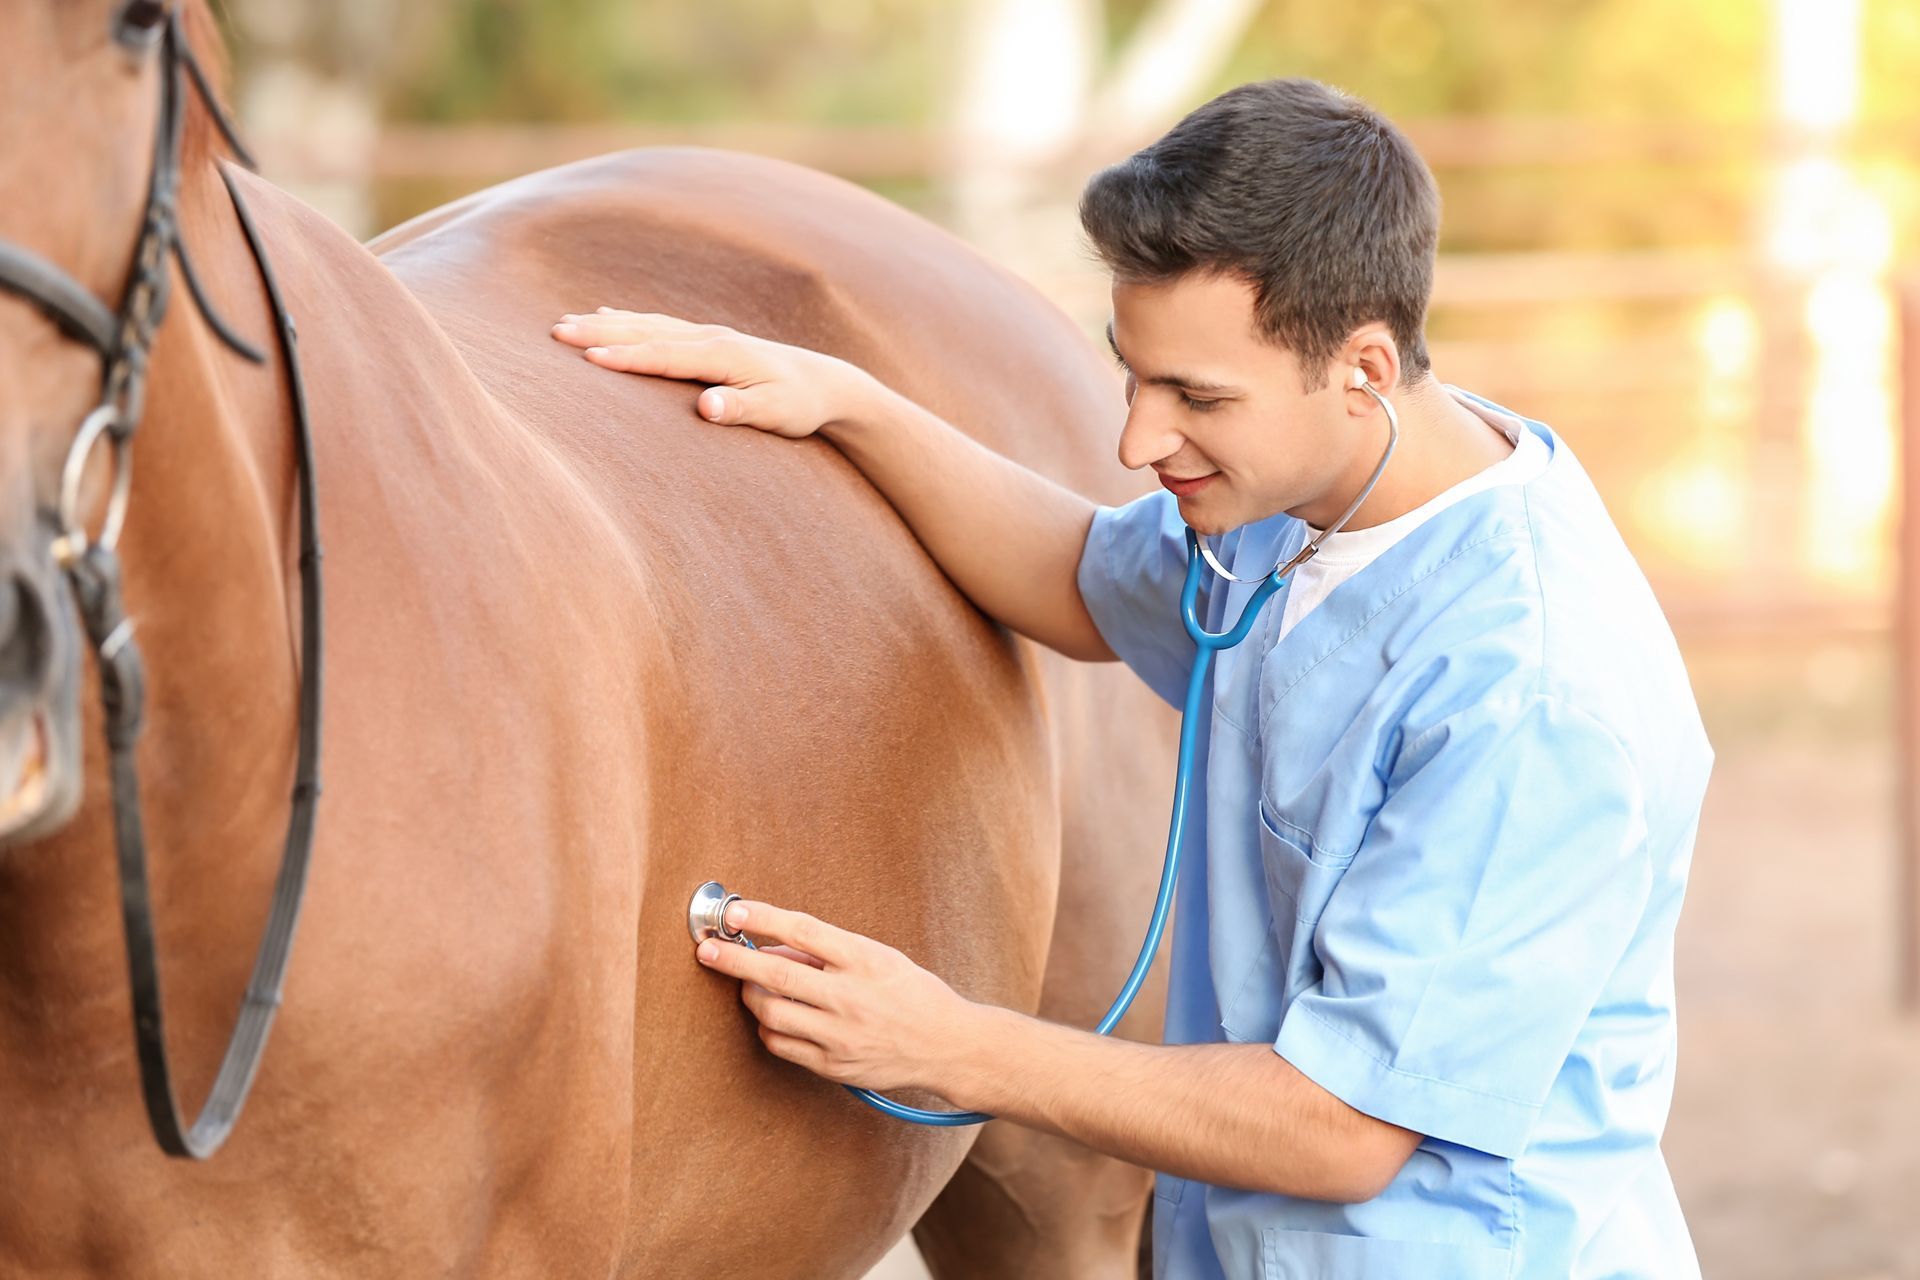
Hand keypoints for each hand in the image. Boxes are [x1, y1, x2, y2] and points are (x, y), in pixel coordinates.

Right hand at [550, 308, 864, 439]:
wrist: (826, 383)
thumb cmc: (800, 405)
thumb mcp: (777, 414)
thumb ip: (741, 409)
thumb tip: (707, 406)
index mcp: (722, 354)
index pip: (664, 355)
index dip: (626, 357)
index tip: (588, 357)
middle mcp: (710, 337)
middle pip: (645, 331)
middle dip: (600, 331)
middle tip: (555, 332)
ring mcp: (707, 334)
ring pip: (646, 324)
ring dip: (606, 322)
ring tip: (566, 323)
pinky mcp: (707, 339)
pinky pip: (659, 325)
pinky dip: (630, 319)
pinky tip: (608, 314)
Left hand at [692, 898, 983, 1096]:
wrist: (946, 1045)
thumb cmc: (912, 993)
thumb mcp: (879, 957)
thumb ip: (828, 951)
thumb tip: (772, 944)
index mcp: (864, 960)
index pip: (803, 930)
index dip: (763, 918)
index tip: (735, 911)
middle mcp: (850, 997)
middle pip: (776, 974)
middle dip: (733, 959)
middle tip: (707, 948)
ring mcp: (839, 1035)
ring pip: (770, 1012)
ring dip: (750, 995)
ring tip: (750, 984)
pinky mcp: (832, 1066)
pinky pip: (780, 1044)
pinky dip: (768, 1026)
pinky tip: (773, 1015)